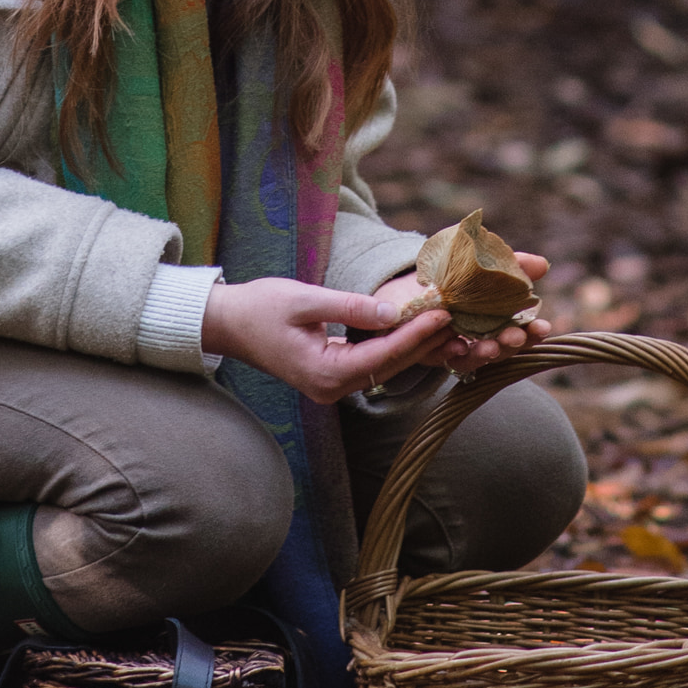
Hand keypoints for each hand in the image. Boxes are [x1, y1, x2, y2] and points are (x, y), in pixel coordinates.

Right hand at [201, 274, 463, 405]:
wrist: (228, 325)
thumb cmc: (260, 307)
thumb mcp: (303, 300)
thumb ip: (349, 306)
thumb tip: (392, 311)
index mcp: (325, 372)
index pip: (384, 355)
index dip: (417, 334)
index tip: (444, 313)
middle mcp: (332, 388)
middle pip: (390, 366)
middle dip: (425, 342)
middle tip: (459, 318)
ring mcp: (332, 386)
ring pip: (385, 367)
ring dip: (415, 346)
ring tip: (449, 325)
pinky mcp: (332, 376)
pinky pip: (373, 364)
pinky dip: (396, 347)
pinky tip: (417, 331)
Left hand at [369, 254, 551, 378]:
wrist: (408, 282)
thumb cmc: (453, 276)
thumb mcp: (482, 266)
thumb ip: (510, 267)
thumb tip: (543, 264)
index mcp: (494, 319)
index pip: (519, 331)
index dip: (532, 332)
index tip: (543, 327)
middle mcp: (478, 338)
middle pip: (501, 348)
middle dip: (511, 345)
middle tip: (515, 337)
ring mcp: (455, 346)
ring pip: (474, 358)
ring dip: (485, 353)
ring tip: (490, 346)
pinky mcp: (431, 351)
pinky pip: (443, 358)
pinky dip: (452, 353)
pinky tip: (457, 345)